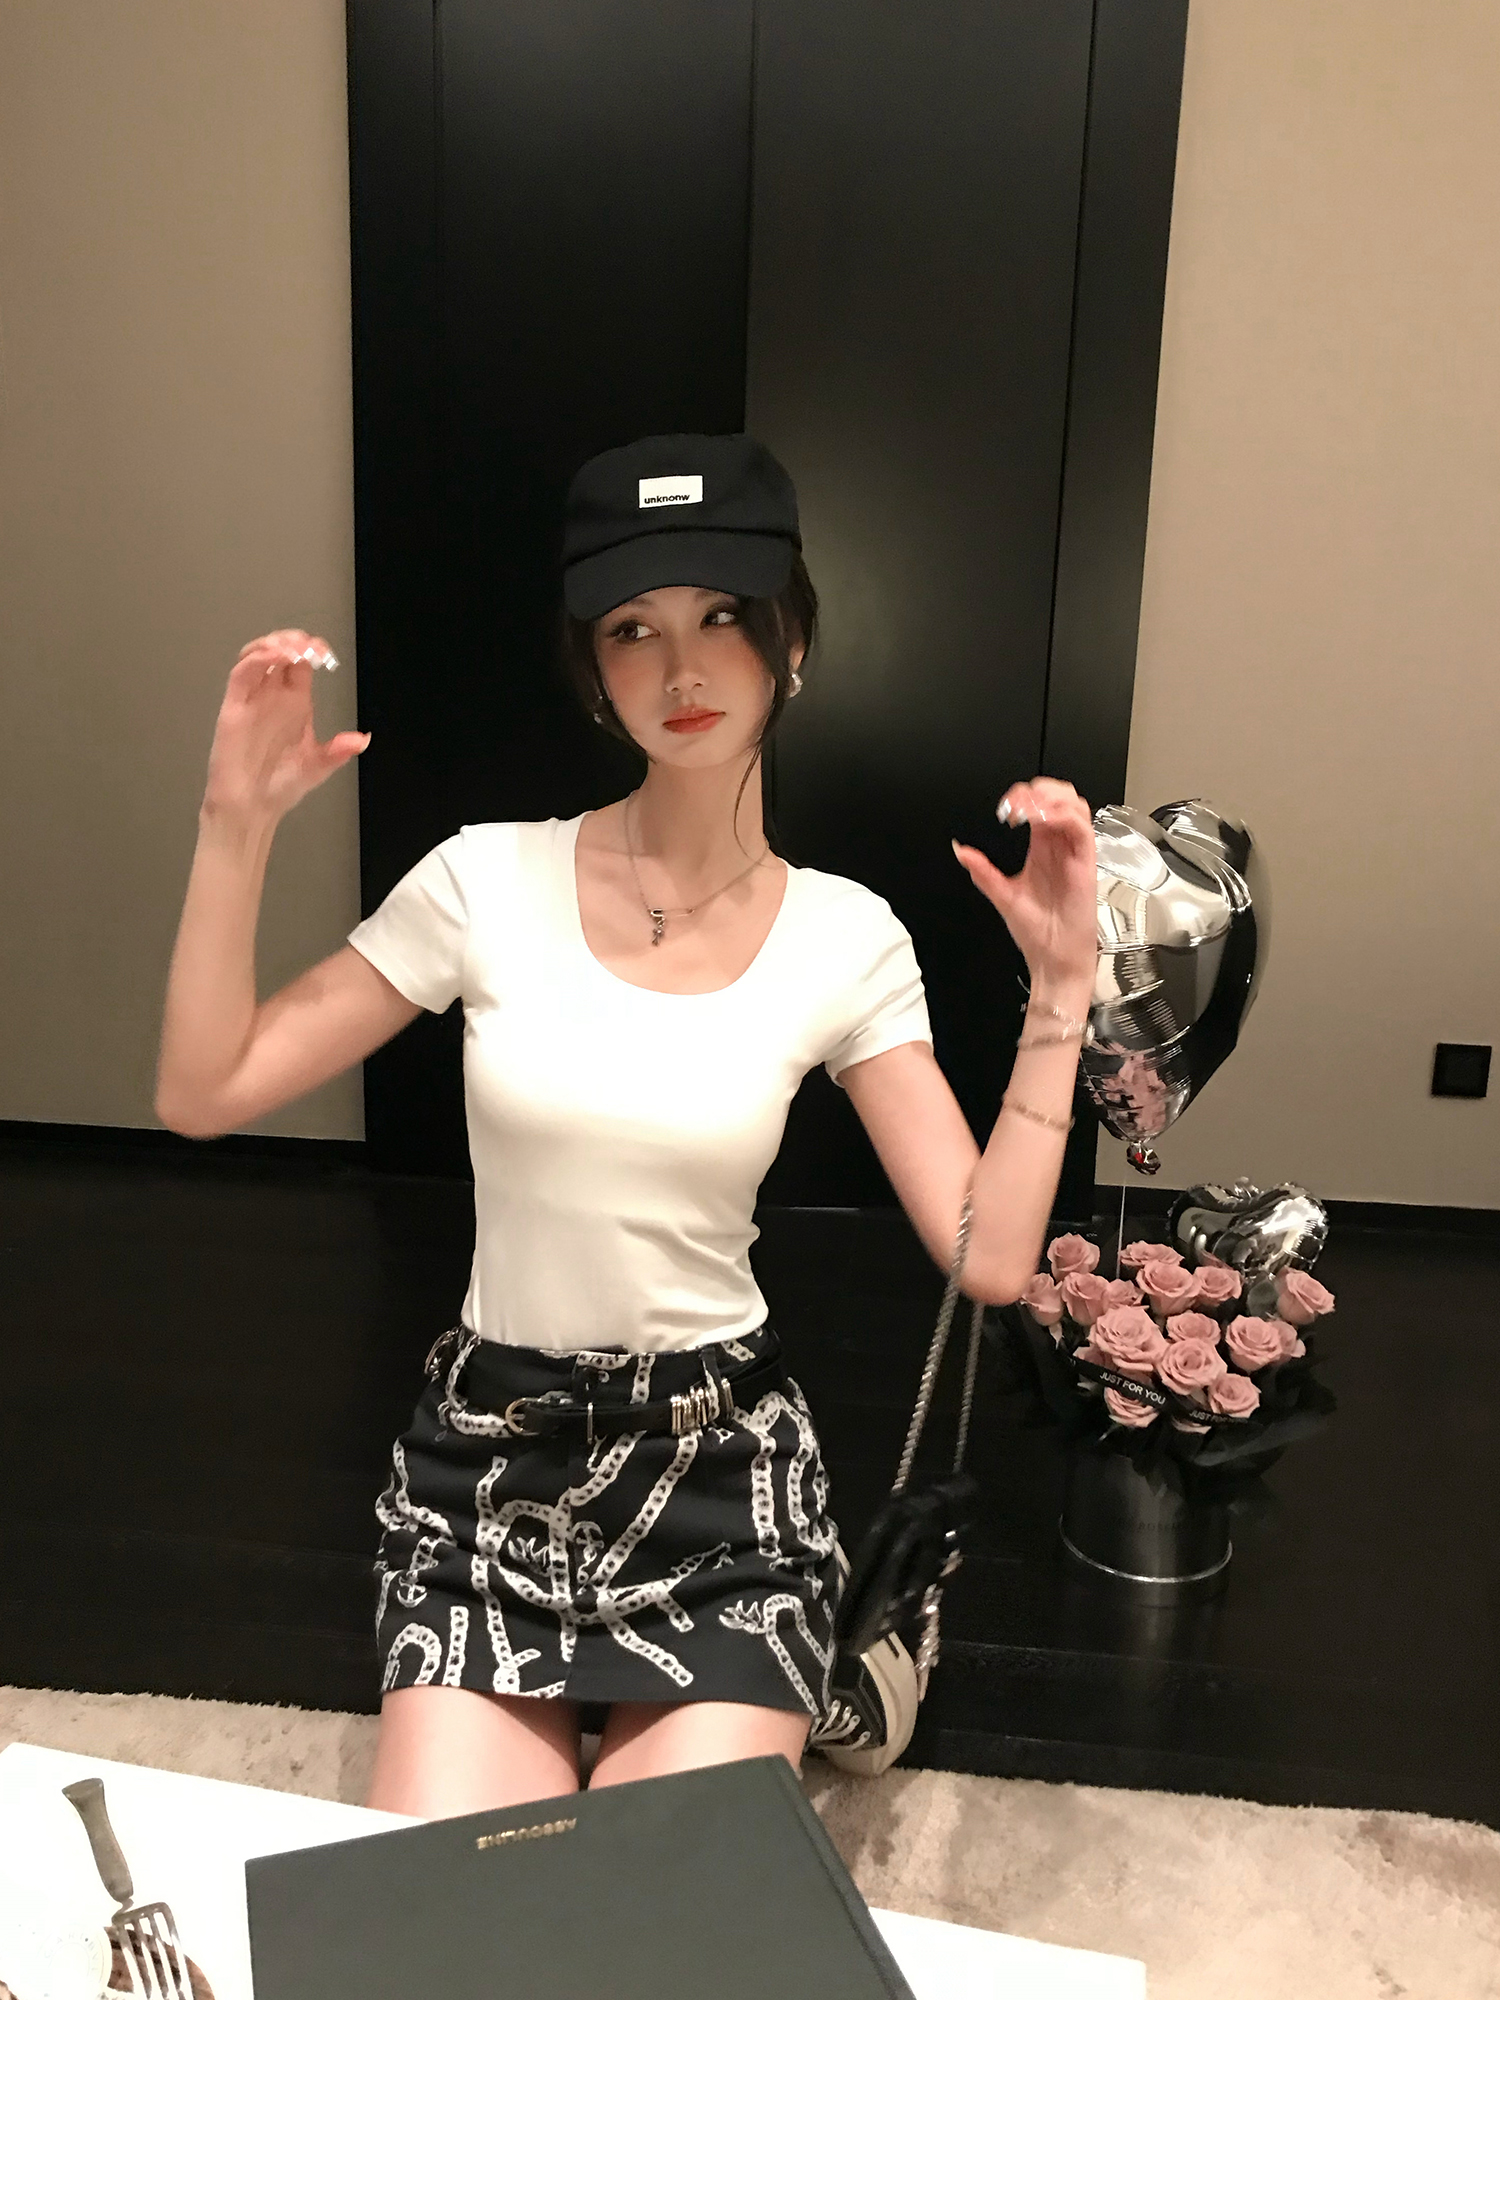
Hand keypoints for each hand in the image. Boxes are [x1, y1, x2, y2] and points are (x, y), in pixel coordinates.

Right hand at [201, 627, 364, 825]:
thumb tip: (363, 739)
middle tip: (308, 645)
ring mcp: (253, 700)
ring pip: (258, 655)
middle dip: (294, 640)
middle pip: (280, 651)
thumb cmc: (280, 787)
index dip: (312, 650)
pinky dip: (256, 658)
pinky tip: (273, 657)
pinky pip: (242, 674)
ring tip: (292, 647)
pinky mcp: (234, 707)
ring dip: (274, 643)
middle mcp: (274, 698)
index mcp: (295, 705)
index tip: (325, 651)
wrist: (251, 809)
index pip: (302, 664)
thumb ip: (338, 751)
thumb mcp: (318, 766)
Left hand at [952, 776, 1096, 992]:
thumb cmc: (1036, 932)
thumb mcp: (1003, 895)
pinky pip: (1081, 828)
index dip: (1023, 796)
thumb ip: (983, 872)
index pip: (1039, 805)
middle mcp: (1060, 846)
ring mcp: (1074, 853)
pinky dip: (1062, 817)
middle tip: (1015, 803)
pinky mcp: (1086, 863)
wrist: (1053, 959)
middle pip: (1061, 797)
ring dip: (1050, 799)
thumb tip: (961, 850)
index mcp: (1042, 848)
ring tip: (1026, 810)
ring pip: (1075, 805)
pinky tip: (1041, 821)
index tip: (1004, 806)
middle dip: (1038, 790)